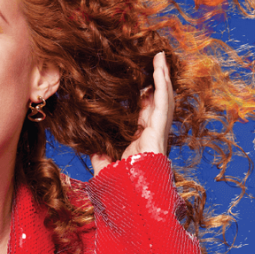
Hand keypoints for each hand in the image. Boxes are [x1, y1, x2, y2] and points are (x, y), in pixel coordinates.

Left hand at [90, 51, 174, 175]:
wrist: (131, 196)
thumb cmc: (121, 186)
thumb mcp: (105, 165)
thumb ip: (100, 155)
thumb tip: (91, 146)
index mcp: (141, 139)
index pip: (144, 112)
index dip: (145, 94)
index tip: (140, 80)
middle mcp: (152, 133)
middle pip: (156, 100)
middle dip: (157, 80)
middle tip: (154, 61)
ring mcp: (158, 131)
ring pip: (163, 97)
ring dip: (162, 76)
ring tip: (159, 57)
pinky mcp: (159, 130)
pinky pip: (162, 102)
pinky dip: (162, 83)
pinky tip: (160, 68)